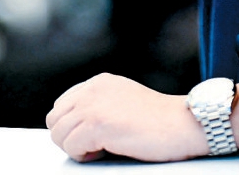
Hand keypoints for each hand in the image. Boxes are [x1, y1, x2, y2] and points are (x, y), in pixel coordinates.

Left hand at [46, 73, 208, 161]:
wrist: (184, 123)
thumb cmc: (161, 119)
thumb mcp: (125, 100)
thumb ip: (101, 104)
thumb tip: (77, 124)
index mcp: (98, 83)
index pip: (62, 105)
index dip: (71, 126)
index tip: (89, 137)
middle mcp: (92, 90)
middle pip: (55, 119)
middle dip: (68, 137)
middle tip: (92, 146)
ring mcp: (93, 106)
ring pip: (59, 134)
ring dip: (75, 148)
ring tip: (100, 150)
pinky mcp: (97, 125)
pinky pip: (71, 147)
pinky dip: (83, 156)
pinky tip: (103, 152)